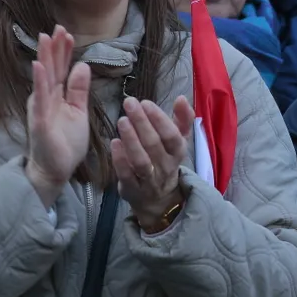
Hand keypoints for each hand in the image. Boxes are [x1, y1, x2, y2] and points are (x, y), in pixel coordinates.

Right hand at [25, 26, 91, 208]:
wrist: (56, 169)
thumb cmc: (66, 141)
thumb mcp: (78, 111)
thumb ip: (79, 89)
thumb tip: (83, 65)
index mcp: (57, 95)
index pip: (61, 68)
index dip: (64, 51)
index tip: (67, 32)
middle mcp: (46, 98)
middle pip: (52, 68)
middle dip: (54, 47)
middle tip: (58, 26)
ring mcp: (41, 108)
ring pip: (44, 78)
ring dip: (45, 57)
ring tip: (45, 37)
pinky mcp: (40, 120)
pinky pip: (40, 98)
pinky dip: (39, 81)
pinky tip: (39, 66)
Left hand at [111, 96, 194, 230]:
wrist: (158, 198)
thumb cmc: (166, 159)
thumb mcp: (178, 140)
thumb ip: (182, 118)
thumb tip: (182, 98)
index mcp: (178, 152)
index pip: (172, 135)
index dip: (159, 119)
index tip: (145, 102)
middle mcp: (166, 166)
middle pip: (154, 144)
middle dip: (141, 122)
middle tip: (129, 103)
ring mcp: (149, 179)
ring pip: (141, 160)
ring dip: (131, 139)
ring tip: (121, 120)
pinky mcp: (132, 189)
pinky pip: (126, 175)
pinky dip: (120, 159)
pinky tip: (113, 143)